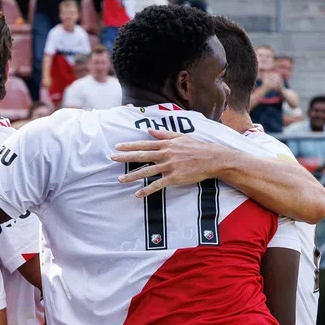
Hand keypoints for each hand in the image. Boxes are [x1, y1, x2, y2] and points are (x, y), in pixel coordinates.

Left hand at [111, 129, 227, 195]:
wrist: (212, 158)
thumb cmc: (197, 147)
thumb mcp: (180, 136)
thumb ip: (164, 134)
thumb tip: (149, 130)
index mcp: (166, 144)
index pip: (143, 144)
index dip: (129, 146)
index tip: (117, 147)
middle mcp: (165, 154)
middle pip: (141, 156)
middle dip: (125, 157)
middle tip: (112, 158)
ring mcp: (169, 166)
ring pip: (146, 171)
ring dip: (132, 176)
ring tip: (120, 179)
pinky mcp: (174, 177)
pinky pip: (157, 185)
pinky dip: (147, 190)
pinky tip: (137, 194)